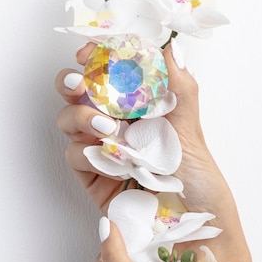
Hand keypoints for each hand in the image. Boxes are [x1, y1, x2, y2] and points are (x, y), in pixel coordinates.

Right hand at [55, 41, 234, 224]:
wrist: (191, 214)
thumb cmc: (193, 168)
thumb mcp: (190, 123)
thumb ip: (178, 84)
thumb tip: (172, 47)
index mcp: (135, 102)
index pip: (106, 71)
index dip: (93, 57)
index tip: (88, 52)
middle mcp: (114, 120)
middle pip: (77, 92)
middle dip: (71, 83)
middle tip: (79, 84)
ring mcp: (100, 146)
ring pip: (68, 119)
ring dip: (81, 117)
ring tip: (107, 128)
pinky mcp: (92, 174)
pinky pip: (75, 155)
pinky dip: (90, 154)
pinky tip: (115, 161)